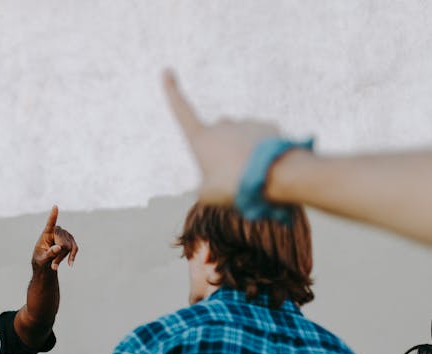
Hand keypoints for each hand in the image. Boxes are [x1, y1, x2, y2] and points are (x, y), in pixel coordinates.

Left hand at [32, 205, 78, 271]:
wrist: (45, 261)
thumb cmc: (40, 258)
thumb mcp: (41, 259)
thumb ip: (49, 253)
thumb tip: (58, 247)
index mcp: (46, 232)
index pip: (50, 223)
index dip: (53, 215)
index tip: (55, 206)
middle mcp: (57, 230)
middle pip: (63, 245)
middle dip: (59, 256)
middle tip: (52, 265)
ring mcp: (65, 234)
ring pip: (69, 248)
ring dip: (63, 258)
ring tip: (54, 264)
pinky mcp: (71, 239)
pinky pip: (74, 248)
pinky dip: (72, 257)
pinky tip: (70, 264)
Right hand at [163, 70, 280, 204]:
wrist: (274, 175)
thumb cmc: (234, 186)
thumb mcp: (208, 196)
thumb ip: (204, 188)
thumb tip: (213, 182)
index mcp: (201, 138)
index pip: (181, 111)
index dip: (172, 91)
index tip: (166, 70)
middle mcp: (222, 125)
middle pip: (216, 134)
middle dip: (220, 150)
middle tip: (230, 176)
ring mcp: (246, 123)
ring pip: (240, 138)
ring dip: (243, 153)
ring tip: (252, 175)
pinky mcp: (268, 125)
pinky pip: (261, 139)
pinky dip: (262, 151)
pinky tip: (268, 165)